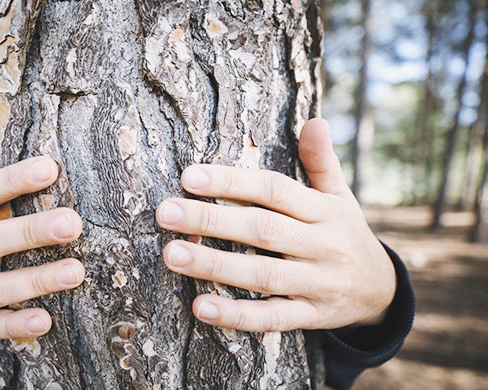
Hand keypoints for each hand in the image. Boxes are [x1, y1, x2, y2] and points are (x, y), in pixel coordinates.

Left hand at [156, 118, 395, 331]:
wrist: (382, 292)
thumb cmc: (345, 234)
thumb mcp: (340, 197)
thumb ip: (322, 162)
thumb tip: (316, 121)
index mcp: (323, 211)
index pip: (274, 190)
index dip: (232, 181)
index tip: (189, 176)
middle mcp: (321, 246)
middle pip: (262, 229)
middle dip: (211, 220)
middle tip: (166, 212)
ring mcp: (316, 284)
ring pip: (262, 274)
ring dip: (214, 266)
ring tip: (172, 254)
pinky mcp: (310, 317)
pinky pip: (271, 318)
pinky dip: (236, 315)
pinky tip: (200, 307)